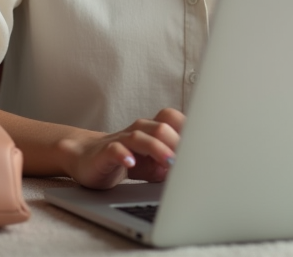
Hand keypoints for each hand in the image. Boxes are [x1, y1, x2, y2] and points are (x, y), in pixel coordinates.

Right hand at [59, 108, 184, 189]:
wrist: (88, 159)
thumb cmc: (127, 160)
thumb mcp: (153, 166)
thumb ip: (170, 166)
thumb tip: (192, 171)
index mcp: (153, 129)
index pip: (174, 120)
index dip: (189, 130)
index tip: (204, 147)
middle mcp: (139, 130)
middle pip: (162, 127)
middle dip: (178, 143)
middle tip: (189, 160)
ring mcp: (122, 139)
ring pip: (141, 135)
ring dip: (157, 148)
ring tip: (169, 162)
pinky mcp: (105, 151)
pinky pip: (115, 148)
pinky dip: (124, 155)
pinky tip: (132, 163)